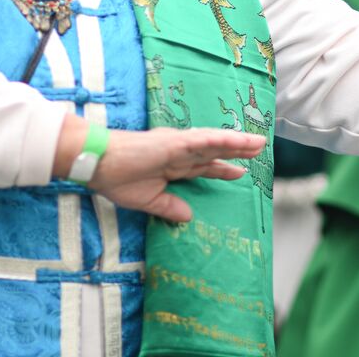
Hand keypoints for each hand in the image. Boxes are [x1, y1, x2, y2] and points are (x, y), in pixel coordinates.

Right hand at [58, 122, 263, 222]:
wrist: (98, 165)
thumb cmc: (117, 179)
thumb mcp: (149, 200)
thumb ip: (169, 206)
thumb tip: (188, 217)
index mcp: (172, 164)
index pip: (204, 166)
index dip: (222, 168)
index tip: (241, 172)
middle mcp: (178, 152)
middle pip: (214, 151)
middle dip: (237, 151)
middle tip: (259, 148)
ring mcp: (177, 145)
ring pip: (214, 143)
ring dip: (236, 142)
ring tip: (258, 142)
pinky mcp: (174, 142)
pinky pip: (203, 141)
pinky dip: (221, 140)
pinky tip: (237, 140)